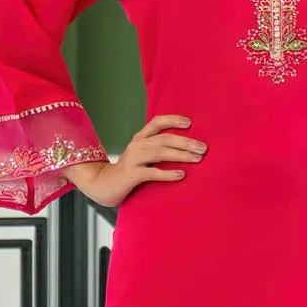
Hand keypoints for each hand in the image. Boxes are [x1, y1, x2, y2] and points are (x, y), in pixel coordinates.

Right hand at [65, 114, 206, 208]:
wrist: (102, 186)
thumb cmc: (128, 172)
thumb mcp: (141, 157)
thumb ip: (157, 150)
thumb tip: (186, 149)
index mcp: (140, 139)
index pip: (157, 123)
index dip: (173, 120)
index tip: (190, 122)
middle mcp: (137, 145)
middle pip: (164, 139)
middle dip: (186, 142)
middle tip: (204, 148)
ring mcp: (133, 160)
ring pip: (160, 153)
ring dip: (181, 155)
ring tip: (198, 158)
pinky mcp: (132, 175)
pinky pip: (152, 173)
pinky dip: (168, 174)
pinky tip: (181, 175)